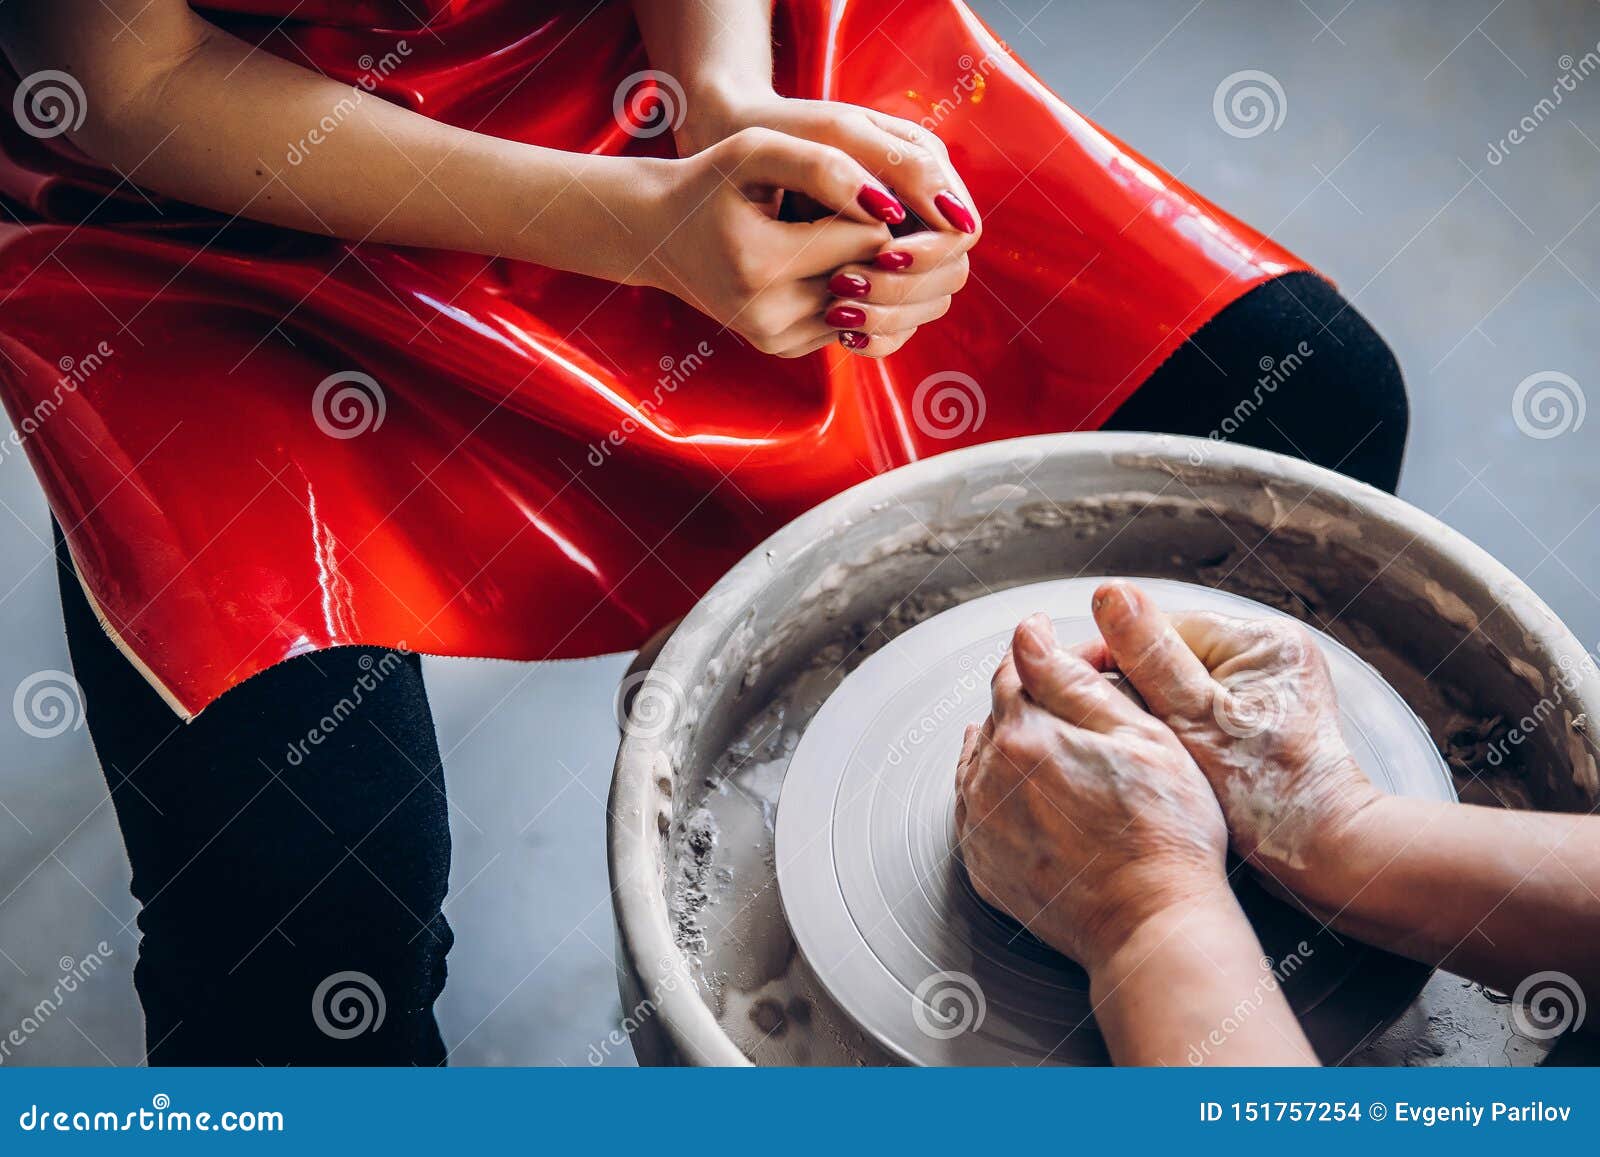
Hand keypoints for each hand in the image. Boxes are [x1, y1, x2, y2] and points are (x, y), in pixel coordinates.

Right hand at [680, 94, 979, 357]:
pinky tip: (824, 259)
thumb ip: (823, 166)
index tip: (864, 182)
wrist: (658, 234)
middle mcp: (768, 315)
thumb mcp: (755, 151)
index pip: (870, 240)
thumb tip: (888, 205)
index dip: (877, 206)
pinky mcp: (782, 348)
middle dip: (877, 240)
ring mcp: (775, 339)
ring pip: (865, 303)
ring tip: (840, 229)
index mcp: (762, 265)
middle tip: (862, 204)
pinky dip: (846, 291)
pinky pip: (845, 320)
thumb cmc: (709, 182)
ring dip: (864, 267)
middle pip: (871, 275)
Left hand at [954, 613, 1230, 972]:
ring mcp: (980, 824)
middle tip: (1085, 714)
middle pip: (998, 714)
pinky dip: (998, 793)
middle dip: (1035, 702)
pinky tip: (1035, 796)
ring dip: (1012, 747)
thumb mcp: (1140, 735)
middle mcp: (988, 776)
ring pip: (981, 760)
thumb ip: (1074, 679)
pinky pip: (976, 810)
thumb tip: (1029, 633)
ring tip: (1062, 755)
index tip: (1078, 661)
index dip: (1053, 657)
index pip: (1018, 668)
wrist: (1151, 924)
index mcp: (1024, 734)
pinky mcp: (982, 864)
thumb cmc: (1163, 833)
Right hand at [1087, 580, 1379, 888]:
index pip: (1158, 626)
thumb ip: (1151, 657)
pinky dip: (1173, 724)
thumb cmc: (1272, 797)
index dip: (1108, 653)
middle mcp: (1268, 651)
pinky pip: (1199, 705)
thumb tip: (1111, 593)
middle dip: (1129, 683)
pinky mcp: (1261, 714)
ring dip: (1147, 705)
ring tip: (1117, 736)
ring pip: (1179, 680)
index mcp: (1258, 639)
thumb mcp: (1196, 722)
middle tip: (1089, 717)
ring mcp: (1267, 683)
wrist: (1327, 854)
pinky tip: (1154, 750)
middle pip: (1168, 652)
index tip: (1065, 681)